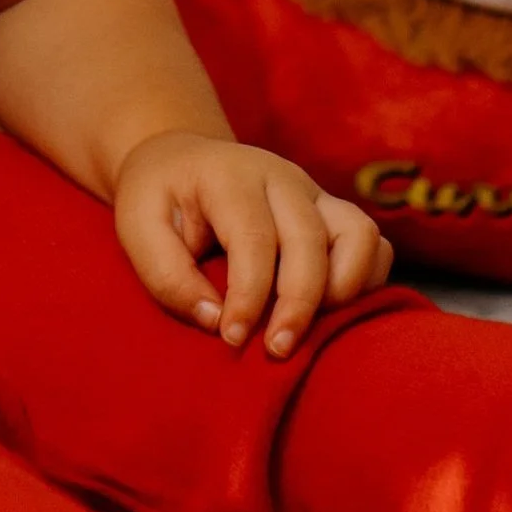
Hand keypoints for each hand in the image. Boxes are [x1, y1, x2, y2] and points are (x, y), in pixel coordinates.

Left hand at [112, 130, 392, 356]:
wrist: (182, 160)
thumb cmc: (159, 200)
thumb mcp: (137, 229)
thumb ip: (168, 276)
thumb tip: (216, 321)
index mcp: (229, 175)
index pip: (253, 237)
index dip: (249, 296)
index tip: (231, 338)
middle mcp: (280, 177)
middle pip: (309, 239)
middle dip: (297, 304)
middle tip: (274, 350)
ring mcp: (313, 192)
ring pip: (358, 234)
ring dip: (343, 289)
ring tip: (308, 326)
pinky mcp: (332, 212)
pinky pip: (374, 243)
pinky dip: (365, 280)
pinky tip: (330, 310)